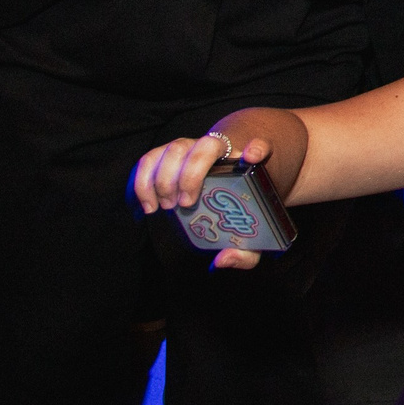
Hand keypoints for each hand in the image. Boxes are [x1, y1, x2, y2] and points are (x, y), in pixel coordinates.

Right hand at [130, 130, 272, 270]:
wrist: (225, 190)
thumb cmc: (239, 213)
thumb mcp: (249, 239)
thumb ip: (246, 253)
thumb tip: (222, 259)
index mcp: (249, 166)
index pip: (262, 146)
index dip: (258, 148)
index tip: (252, 156)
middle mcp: (222, 151)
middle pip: (208, 145)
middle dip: (192, 173)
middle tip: (184, 205)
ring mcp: (194, 149)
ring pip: (177, 147)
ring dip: (164, 176)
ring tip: (163, 207)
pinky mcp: (169, 156)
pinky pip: (151, 158)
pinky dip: (141, 181)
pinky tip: (145, 206)